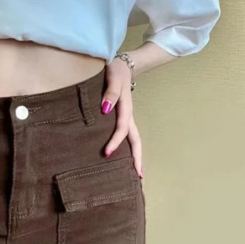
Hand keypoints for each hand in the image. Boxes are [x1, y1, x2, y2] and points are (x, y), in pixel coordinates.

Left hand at [100, 58, 142, 178]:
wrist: (122, 65)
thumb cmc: (114, 71)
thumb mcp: (112, 78)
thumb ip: (109, 93)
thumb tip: (105, 110)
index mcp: (125, 109)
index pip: (122, 129)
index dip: (115, 142)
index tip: (106, 154)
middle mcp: (128, 116)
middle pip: (136, 141)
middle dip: (137, 159)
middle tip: (138, 177)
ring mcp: (127, 118)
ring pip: (133, 140)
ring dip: (135, 156)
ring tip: (135, 174)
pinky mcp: (123, 118)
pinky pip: (127, 136)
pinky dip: (128, 148)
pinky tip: (124, 158)